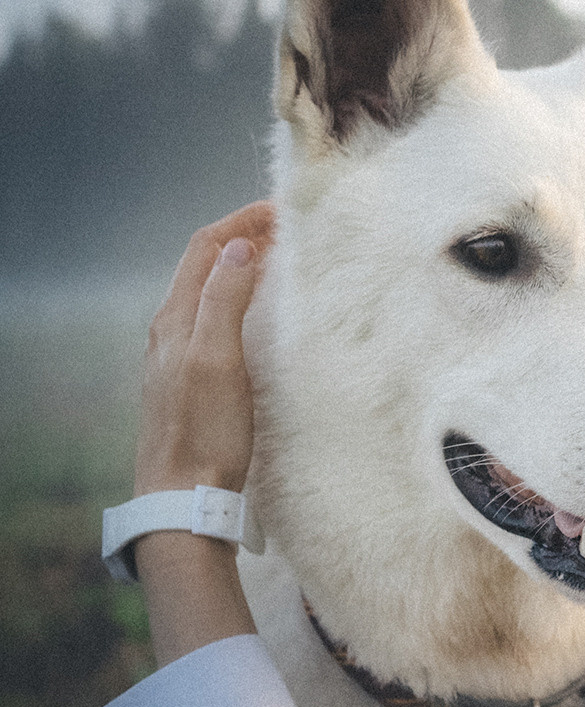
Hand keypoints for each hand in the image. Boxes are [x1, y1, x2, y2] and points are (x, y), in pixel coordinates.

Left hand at [130, 202, 274, 664]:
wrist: (184, 495)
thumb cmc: (204, 432)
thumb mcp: (217, 360)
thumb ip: (224, 300)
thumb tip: (239, 248)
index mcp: (176, 319)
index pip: (205, 248)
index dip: (241, 222)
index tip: (284, 212)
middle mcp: (171, 331)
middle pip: (205, 265)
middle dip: (245, 238)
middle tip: (291, 231)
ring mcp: (179, 356)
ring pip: (210, 292)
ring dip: (243, 269)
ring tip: (283, 263)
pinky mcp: (193, 380)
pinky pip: (215, 321)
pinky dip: (241, 300)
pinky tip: (264, 317)